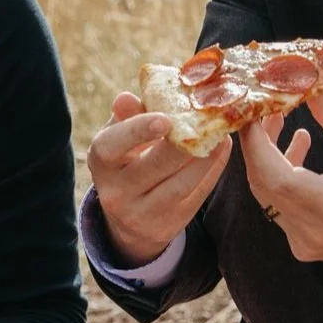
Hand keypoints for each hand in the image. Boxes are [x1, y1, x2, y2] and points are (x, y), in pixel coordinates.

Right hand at [87, 92, 230, 266]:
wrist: (129, 217)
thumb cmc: (126, 161)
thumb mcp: (119, 138)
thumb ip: (127, 116)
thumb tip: (126, 97)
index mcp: (102, 163)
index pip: (112, 145)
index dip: (138, 130)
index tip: (165, 118)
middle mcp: (117, 192)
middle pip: (155, 166)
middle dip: (183, 143)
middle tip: (206, 120)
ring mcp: (143, 213)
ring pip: (181, 183)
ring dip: (206, 156)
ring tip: (221, 132)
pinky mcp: (169, 225)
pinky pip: (197, 195)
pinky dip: (213, 170)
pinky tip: (221, 149)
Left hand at [239, 91, 322, 304]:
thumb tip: (306, 82)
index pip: (268, 170)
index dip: (255, 138)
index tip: (253, 107)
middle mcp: (307, 230)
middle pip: (261, 182)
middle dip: (257, 143)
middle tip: (264, 109)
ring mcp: (304, 242)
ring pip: (268, 195)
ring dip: (269, 158)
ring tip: (280, 121)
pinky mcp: (306, 245)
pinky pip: (280, 207)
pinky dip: (282, 178)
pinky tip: (299, 148)